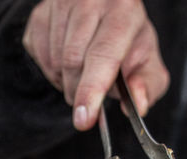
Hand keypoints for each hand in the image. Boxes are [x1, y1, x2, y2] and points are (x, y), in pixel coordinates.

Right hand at [23, 0, 169, 130]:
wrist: (104, 11)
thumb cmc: (126, 38)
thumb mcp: (146, 59)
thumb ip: (148, 85)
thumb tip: (139, 104)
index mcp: (122, 9)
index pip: (103, 54)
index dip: (92, 89)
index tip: (85, 118)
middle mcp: (89, 1)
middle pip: (73, 62)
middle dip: (79, 91)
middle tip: (91, 98)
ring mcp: (60, 5)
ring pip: (54, 62)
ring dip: (66, 81)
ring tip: (83, 74)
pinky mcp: (39, 14)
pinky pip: (38, 56)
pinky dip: (52, 71)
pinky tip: (67, 63)